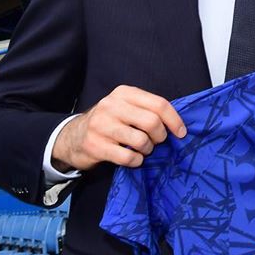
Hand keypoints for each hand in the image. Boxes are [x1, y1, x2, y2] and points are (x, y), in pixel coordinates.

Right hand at [52, 85, 185, 171]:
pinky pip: (128, 157)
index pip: (159, 104)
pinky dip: (136, 161)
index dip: (174, 120)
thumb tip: (177, 125)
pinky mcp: (95, 145)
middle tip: (157, 142)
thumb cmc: (109, 122)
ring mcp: (101, 125)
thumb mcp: (126, 107)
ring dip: (148, 150)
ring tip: (143, 150)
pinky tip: (133, 158)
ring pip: (141, 141)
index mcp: (124, 93)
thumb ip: (148, 110)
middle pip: (152, 122)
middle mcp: (111, 105)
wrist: (72, 137)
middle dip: (160, 136)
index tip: (181, 133)